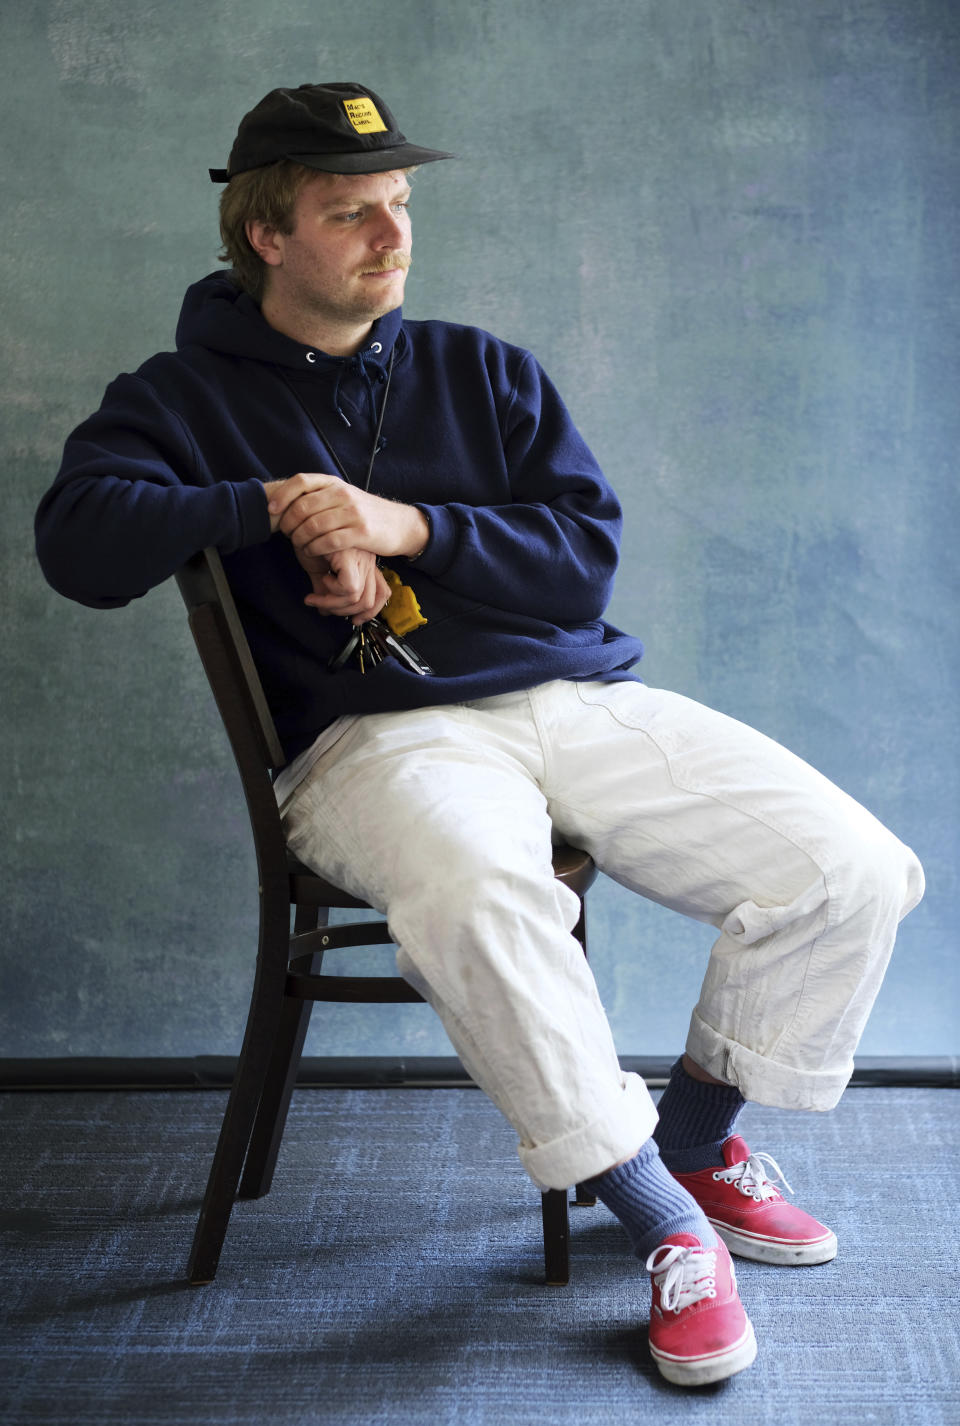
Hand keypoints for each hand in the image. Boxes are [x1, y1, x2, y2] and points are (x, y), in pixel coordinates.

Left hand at [264, 473, 428, 560]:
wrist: (399, 524)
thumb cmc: (365, 513)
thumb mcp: (343, 497)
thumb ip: (319, 496)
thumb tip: (285, 502)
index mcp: (334, 483)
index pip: (301, 481)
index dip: (282, 495)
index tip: (271, 510)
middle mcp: (343, 494)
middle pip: (302, 506)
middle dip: (288, 524)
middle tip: (286, 535)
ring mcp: (353, 512)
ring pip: (313, 526)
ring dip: (300, 539)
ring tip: (299, 546)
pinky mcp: (361, 532)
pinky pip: (328, 541)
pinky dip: (315, 549)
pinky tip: (312, 553)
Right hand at [301, 547, 390, 624]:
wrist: (296, 520)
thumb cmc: (305, 540)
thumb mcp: (318, 569)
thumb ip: (324, 589)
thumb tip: (324, 610)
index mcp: (365, 562)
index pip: (381, 594)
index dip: (369, 613)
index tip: (353, 620)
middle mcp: (367, 560)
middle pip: (369, 601)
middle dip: (344, 612)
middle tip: (323, 608)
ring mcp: (361, 557)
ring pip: (358, 598)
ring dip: (334, 604)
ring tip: (316, 597)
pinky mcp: (350, 556)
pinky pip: (349, 588)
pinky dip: (334, 592)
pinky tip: (323, 580)